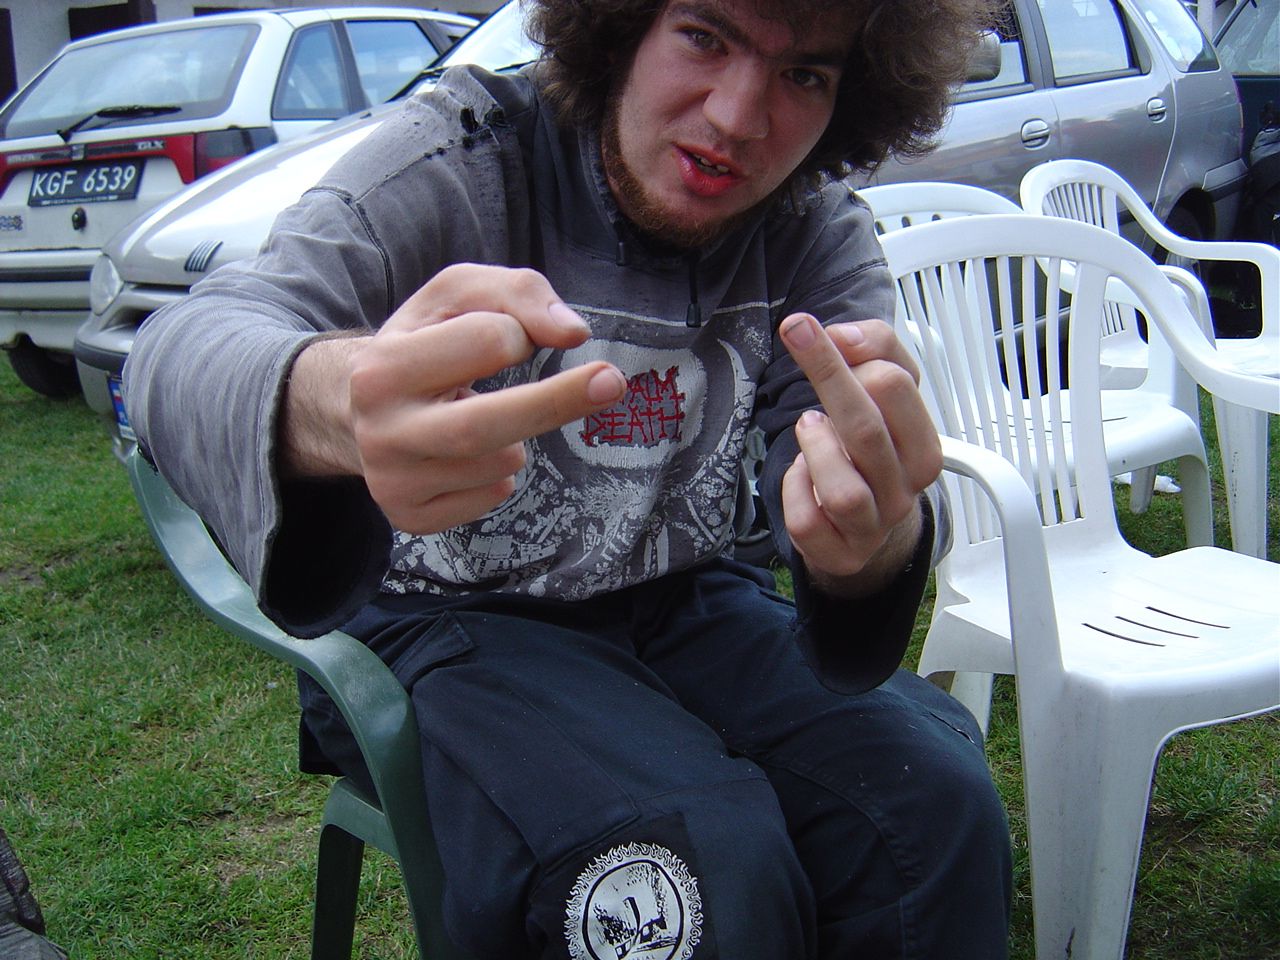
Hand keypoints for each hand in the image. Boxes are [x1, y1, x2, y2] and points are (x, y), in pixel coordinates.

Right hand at [282, 264, 625, 533]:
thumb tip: (573, 334)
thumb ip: (520, 292)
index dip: (514, 334)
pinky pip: (491, 496)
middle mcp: (380, 432)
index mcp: (381, 368)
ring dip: (515, 437)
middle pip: (485, 426)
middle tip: (614, 381)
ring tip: (478, 417)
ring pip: (500, 464)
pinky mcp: (412, 518)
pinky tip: (465, 455)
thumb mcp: (457, 295)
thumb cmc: (424, 341)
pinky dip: (499, 473)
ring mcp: (392, 482)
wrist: (354, 409)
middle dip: (557, 401)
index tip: (509, 338)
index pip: (487, 342)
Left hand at [778, 313, 940, 593]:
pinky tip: (800, 474)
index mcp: (924, 448)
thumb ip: (875, 347)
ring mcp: (872, 527)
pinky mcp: (840, 553)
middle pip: (866, 431)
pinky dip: (794, 491)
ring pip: (842, 492)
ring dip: (815, 450)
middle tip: (797, 338)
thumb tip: (843, 336)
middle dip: (826, 377)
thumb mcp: (886, 388)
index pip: (897, 385)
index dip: (852, 353)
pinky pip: (808, 522)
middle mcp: (904, 491)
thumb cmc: (872, 446)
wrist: (866, 520)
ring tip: (808, 426)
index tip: (820, 333)